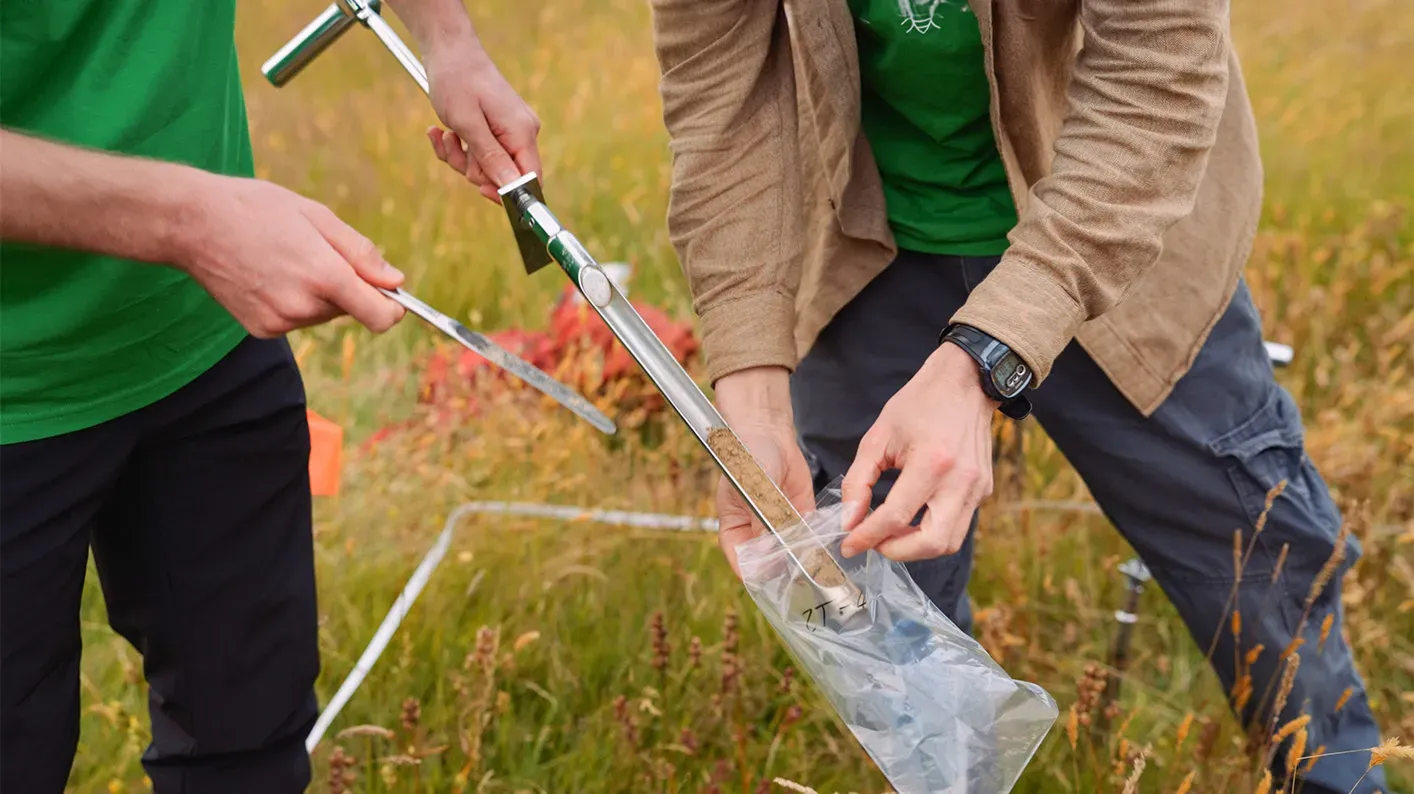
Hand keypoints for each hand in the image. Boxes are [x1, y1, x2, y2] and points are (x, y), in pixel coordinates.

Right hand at [172, 173, 405, 337]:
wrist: (192, 223)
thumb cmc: (257, 208)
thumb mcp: (317, 216)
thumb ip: (361, 253)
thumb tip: (396, 281)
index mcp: (324, 276)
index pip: (381, 317)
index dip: (393, 308)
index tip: (391, 295)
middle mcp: (303, 305)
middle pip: (351, 310)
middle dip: (346, 286)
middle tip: (315, 253)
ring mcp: (280, 321)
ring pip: (323, 314)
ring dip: (318, 293)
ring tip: (286, 259)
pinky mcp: (261, 329)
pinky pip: (296, 320)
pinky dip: (293, 301)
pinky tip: (268, 275)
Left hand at [424, 47, 541, 203]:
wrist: (449, 49)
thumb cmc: (456, 80)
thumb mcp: (468, 123)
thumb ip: (491, 157)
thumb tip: (510, 188)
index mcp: (522, 132)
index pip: (530, 179)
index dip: (508, 193)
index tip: (481, 190)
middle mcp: (522, 133)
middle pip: (504, 176)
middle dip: (473, 169)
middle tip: (454, 145)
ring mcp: (510, 131)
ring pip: (487, 166)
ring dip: (461, 157)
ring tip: (446, 134)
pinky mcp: (497, 128)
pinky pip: (480, 153)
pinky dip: (459, 148)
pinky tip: (443, 132)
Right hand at [713, 368, 815, 576]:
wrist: (768, 434)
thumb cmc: (748, 457)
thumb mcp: (754, 489)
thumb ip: (763, 518)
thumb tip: (770, 549)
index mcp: (735, 530)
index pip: (743, 562)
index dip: (757, 576)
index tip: (775, 585)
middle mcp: (756, 533)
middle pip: (769, 563)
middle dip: (785, 571)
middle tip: (804, 578)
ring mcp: (778, 526)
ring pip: (791, 552)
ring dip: (804, 559)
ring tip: (820, 570)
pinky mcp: (799, 515)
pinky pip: (808, 535)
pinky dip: (816, 543)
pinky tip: (826, 549)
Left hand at [839, 343, 996, 560]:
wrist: (965, 383)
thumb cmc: (919, 405)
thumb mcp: (878, 437)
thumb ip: (859, 481)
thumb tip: (849, 520)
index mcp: (932, 463)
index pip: (897, 517)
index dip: (868, 536)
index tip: (849, 544)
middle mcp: (960, 481)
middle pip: (931, 543)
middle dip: (896, 551)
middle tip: (873, 543)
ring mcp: (977, 488)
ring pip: (948, 542)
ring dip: (916, 547)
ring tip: (890, 534)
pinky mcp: (983, 491)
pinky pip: (958, 525)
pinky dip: (932, 531)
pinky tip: (912, 518)